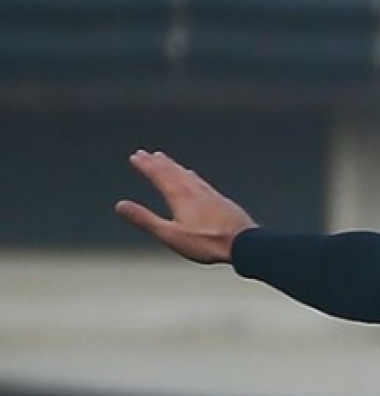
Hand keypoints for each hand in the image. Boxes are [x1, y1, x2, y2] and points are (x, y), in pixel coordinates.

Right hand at [115, 150, 256, 264]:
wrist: (243, 242)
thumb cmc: (206, 242)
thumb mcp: (170, 235)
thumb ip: (145, 219)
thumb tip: (120, 205)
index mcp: (180, 196)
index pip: (159, 175)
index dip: (145, 166)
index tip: (135, 156)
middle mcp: (194, 189)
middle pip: (172, 171)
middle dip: (157, 162)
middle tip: (144, 153)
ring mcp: (208, 193)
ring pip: (186, 174)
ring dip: (173, 165)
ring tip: (164, 158)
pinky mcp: (219, 199)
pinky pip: (200, 180)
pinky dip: (190, 174)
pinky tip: (192, 175)